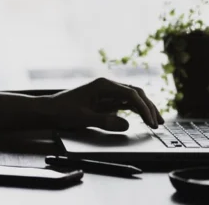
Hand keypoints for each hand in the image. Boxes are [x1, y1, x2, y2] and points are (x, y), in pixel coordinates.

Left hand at [44, 78, 163, 131]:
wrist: (50, 110)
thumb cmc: (63, 111)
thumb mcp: (83, 118)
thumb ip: (105, 121)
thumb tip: (126, 124)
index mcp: (103, 85)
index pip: (130, 94)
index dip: (143, 108)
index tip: (151, 122)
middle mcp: (107, 86)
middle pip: (135, 93)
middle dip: (149, 107)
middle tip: (158, 123)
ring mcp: (107, 92)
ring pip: (133, 97)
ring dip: (145, 108)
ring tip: (156, 121)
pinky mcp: (106, 100)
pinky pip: (126, 103)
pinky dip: (136, 110)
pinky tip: (144, 118)